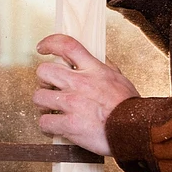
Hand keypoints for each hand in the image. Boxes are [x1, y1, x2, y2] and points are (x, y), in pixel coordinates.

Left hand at [33, 34, 138, 156]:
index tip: (43, 48)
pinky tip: (55, 126)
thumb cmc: (128, 106)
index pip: (67, 45)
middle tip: (48, 87)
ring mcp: (72, 104)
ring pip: (38, 97)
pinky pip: (44, 122)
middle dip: (43, 80)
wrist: (133, 129)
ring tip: (51, 109)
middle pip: (44, 71)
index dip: (50, 43)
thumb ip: (103, 66)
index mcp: (93, 69)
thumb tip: (95, 57)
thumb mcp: (118, 77)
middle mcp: (79, 83)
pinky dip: (47, 126)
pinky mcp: (68, 125)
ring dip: (43, 104)